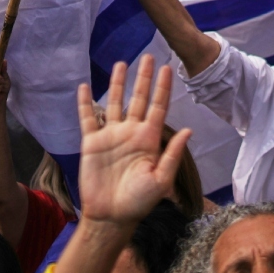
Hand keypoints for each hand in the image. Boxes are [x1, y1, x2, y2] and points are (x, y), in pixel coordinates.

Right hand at [74, 58, 191, 227]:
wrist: (111, 216)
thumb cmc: (139, 202)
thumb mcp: (161, 180)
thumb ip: (172, 154)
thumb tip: (189, 130)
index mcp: (149, 139)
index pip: (158, 106)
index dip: (163, 87)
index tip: (168, 67)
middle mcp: (131, 132)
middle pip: (139, 98)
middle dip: (144, 78)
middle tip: (148, 57)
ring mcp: (111, 136)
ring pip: (114, 102)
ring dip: (117, 83)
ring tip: (121, 64)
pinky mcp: (92, 143)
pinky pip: (88, 118)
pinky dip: (85, 102)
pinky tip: (84, 87)